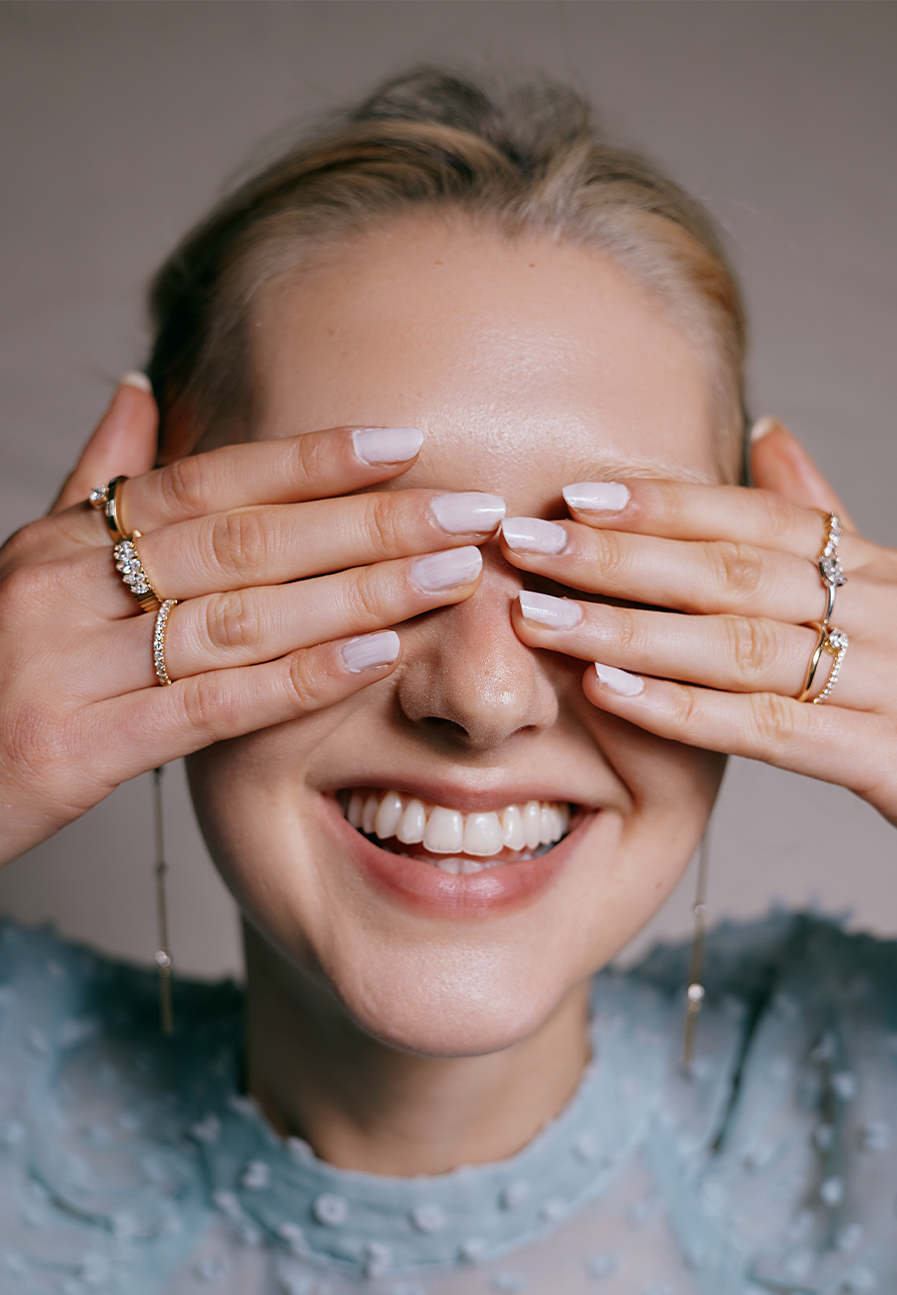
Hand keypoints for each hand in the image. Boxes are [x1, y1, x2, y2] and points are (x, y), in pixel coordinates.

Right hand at [0, 379, 503, 863]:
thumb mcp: (26, 567)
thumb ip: (92, 484)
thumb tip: (140, 387)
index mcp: (60, 542)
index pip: (204, 482)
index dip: (309, 460)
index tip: (403, 444)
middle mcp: (64, 589)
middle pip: (243, 542)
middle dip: (366, 523)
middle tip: (466, 510)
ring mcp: (67, 668)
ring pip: (240, 616)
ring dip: (357, 592)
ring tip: (448, 574)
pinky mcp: (75, 751)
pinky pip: (211, 705)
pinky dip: (300, 677)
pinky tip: (376, 654)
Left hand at [500, 423, 896, 826]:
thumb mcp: (885, 588)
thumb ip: (824, 515)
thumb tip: (765, 428)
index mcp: (873, 568)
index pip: (756, 518)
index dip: (665, 503)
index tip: (575, 493)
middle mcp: (882, 612)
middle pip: (733, 571)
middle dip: (620, 557)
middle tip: (525, 544)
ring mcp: (889, 683)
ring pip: (740, 645)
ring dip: (631, 629)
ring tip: (542, 618)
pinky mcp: (890, 760)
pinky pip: (774, 730)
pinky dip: (686, 710)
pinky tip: (611, 692)